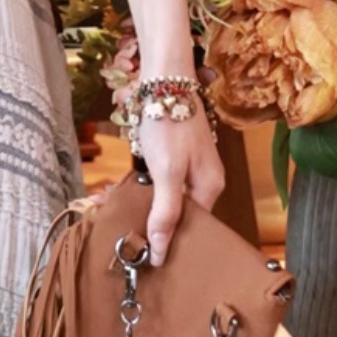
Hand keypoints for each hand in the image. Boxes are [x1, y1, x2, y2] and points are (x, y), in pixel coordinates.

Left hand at [136, 103, 226, 266]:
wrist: (165, 78)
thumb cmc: (168, 122)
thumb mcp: (166, 172)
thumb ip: (166, 212)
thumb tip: (161, 252)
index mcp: (210, 188)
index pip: (193, 229)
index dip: (170, 244)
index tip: (144, 259)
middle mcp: (206, 180)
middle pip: (184, 215)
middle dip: (158, 226)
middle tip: (129, 241)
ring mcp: (193, 166)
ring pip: (171, 199)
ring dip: (150, 208)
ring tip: (125, 221)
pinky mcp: (179, 155)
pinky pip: (164, 183)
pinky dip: (149, 190)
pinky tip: (132, 194)